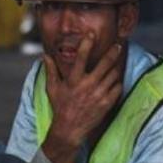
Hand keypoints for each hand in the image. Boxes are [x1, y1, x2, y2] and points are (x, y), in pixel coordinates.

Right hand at [41, 34, 123, 162]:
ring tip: (115, 64)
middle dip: (113, 52)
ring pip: (113, 75)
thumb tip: (45, 56)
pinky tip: (114, 81)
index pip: (81, 57)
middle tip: (118, 45)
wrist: (69, 129)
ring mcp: (99, 94)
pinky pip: (117, 88)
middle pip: (105, 64)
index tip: (91, 34)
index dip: (87, 43)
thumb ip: (51, 71)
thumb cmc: (60, 107)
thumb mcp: (52, 88)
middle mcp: (88, 85)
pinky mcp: (106, 103)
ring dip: (115, 68)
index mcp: (74, 80)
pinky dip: (117, 83)